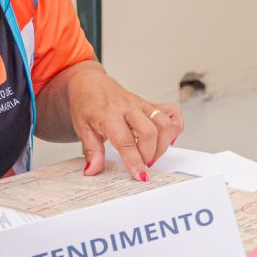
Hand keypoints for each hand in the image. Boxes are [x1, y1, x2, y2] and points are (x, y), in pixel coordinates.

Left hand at [67, 68, 184, 180]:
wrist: (89, 82)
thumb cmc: (85, 102)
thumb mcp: (82, 128)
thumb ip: (92, 151)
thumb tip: (93, 170)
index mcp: (109, 114)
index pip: (126, 141)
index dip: (135, 161)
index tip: (139, 175)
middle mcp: (129, 107)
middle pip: (150, 133)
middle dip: (150, 155)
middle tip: (142, 165)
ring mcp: (142, 105)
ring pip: (164, 124)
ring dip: (163, 145)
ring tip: (152, 155)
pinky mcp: (149, 104)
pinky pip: (171, 113)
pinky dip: (175, 127)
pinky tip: (165, 139)